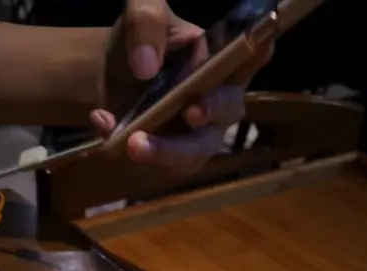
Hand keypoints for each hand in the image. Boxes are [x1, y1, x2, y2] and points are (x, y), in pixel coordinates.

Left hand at [90, 0, 272, 172]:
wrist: (109, 74)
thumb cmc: (141, 41)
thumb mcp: (141, 14)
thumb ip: (147, 22)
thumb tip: (147, 66)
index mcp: (220, 59)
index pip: (249, 55)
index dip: (258, 54)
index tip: (263, 45)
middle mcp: (218, 99)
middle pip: (228, 111)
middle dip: (212, 111)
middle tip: (192, 110)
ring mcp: (196, 134)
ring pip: (194, 151)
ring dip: (166, 151)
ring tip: (134, 143)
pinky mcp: (172, 155)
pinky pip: (157, 160)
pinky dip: (127, 145)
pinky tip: (103, 123)